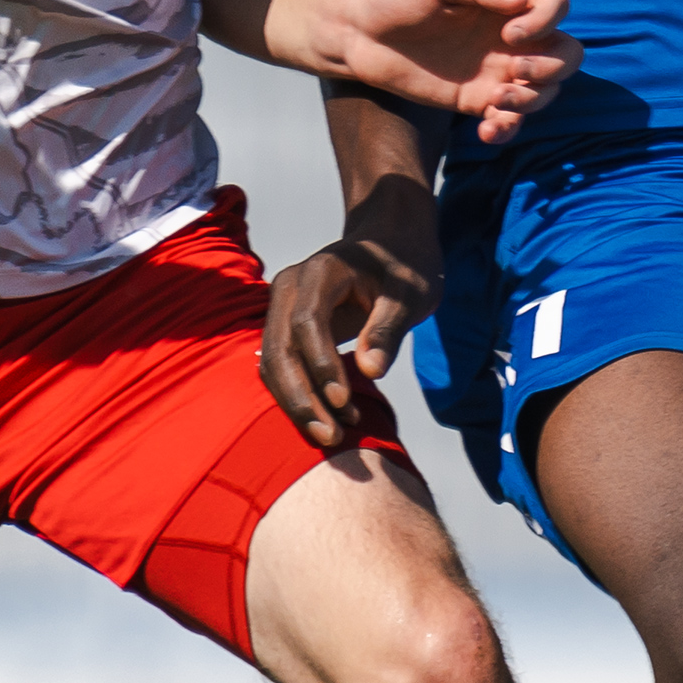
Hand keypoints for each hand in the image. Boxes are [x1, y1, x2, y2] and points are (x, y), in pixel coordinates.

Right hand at [262, 177, 441, 450]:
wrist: (388, 245)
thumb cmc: (403, 266)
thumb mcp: (409, 293)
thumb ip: (389, 329)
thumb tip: (372, 372)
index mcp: (321, 271)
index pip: (308, 321)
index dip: (321, 364)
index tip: (342, 402)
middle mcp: (290, 286)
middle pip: (280, 348)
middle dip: (302, 397)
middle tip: (331, 437)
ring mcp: (281, 306)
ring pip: (273, 363)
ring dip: (298, 403)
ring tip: (333, 436)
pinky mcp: (283, 327)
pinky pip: (280, 366)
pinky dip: (299, 395)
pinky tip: (331, 419)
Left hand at [302, 0, 578, 145]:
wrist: (358, 34)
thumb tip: (518, 4)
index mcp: (506, 2)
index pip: (557, 5)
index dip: (547, 21)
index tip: (508, 31)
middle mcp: (509, 37)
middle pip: (567, 54)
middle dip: (553, 68)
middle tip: (514, 70)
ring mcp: (495, 71)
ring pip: (546, 92)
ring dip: (533, 102)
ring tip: (497, 102)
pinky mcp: (475, 100)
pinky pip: (510, 120)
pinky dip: (508, 128)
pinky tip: (487, 128)